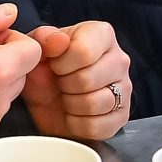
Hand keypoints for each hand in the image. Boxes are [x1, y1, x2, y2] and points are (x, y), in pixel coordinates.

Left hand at [21, 20, 132, 141]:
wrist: (47, 103)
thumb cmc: (45, 71)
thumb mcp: (37, 50)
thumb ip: (43, 38)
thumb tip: (60, 40)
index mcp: (102, 35)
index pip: (84, 52)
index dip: (61, 64)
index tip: (55, 66)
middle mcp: (119, 59)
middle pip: (88, 80)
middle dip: (64, 86)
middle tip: (61, 84)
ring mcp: (124, 89)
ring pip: (94, 104)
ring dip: (71, 105)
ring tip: (67, 98)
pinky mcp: (122, 116)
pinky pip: (98, 127)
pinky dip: (78, 125)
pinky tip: (74, 115)